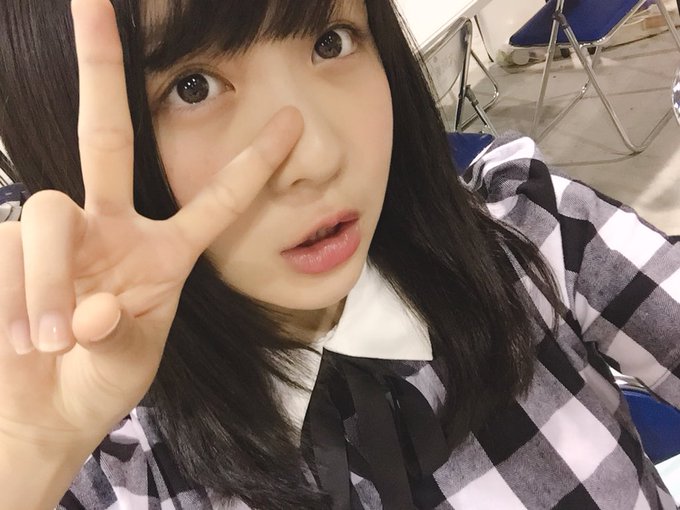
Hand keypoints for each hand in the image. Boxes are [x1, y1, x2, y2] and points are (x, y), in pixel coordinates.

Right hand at [0, 0, 301, 448]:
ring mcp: (58, 237)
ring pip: (50, 214)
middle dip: (101, 65)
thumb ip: (123, 330)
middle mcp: (110, 228)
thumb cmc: (99, 382)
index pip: (215, 199)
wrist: (43, 416)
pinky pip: (12, 251)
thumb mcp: (133, 356)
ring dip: (52, 282)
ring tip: (52, 342)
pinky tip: (24, 338)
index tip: (292, 121)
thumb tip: (92, 307)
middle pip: (107, 135)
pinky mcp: (6, 251)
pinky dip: (22, 298)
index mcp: (162, 251)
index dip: (251, 163)